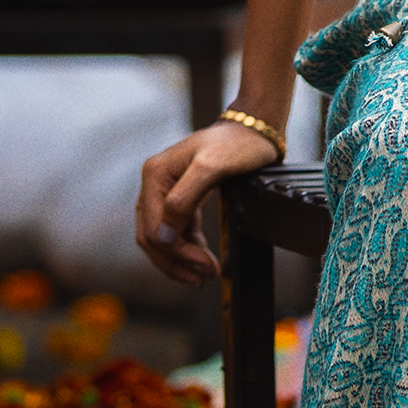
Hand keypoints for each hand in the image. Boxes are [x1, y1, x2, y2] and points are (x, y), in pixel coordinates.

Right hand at [136, 117, 281, 285]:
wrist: (254, 130)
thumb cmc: (237, 144)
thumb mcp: (211, 168)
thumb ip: (182, 200)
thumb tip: (162, 236)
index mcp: (155, 175)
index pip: (153, 229)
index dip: (176, 254)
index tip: (204, 267)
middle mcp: (154, 183)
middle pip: (153, 237)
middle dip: (176, 261)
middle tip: (204, 278)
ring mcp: (166, 190)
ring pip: (162, 237)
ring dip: (180, 259)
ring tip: (205, 273)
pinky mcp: (181, 196)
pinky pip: (176, 229)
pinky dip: (187, 246)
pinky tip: (202, 257)